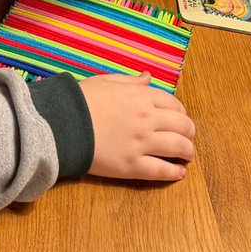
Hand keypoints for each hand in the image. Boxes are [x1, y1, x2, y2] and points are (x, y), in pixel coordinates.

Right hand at [80, 72, 194, 180]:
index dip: (181, 112)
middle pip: (182, 125)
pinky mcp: (132, 166)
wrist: (62, 125)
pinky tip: (179, 173)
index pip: (174, 104)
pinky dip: (174, 172)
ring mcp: (142, 143)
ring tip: (187, 155)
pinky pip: (161, 170)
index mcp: (142, 96)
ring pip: (177, 147)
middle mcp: (147, 119)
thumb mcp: (106, 81)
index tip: (180, 118)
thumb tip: (148, 78)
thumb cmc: (80, 101)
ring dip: (187, 151)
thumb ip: (131, 81)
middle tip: (188, 137)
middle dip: (188, 131)